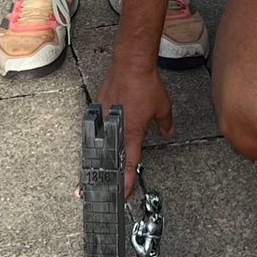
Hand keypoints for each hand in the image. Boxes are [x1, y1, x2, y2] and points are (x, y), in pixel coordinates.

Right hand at [97, 58, 173, 193]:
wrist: (131, 63)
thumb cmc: (146, 84)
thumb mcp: (162, 106)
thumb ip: (165, 123)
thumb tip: (169, 132)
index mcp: (132, 131)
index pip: (128, 161)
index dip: (126, 178)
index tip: (122, 191)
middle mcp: (115, 128)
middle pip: (107, 157)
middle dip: (101, 176)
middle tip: (93, 192)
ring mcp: (104, 118)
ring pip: (97, 144)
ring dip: (94, 159)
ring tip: (88, 174)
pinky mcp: (98, 107)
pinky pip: (95, 127)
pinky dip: (94, 138)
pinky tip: (92, 144)